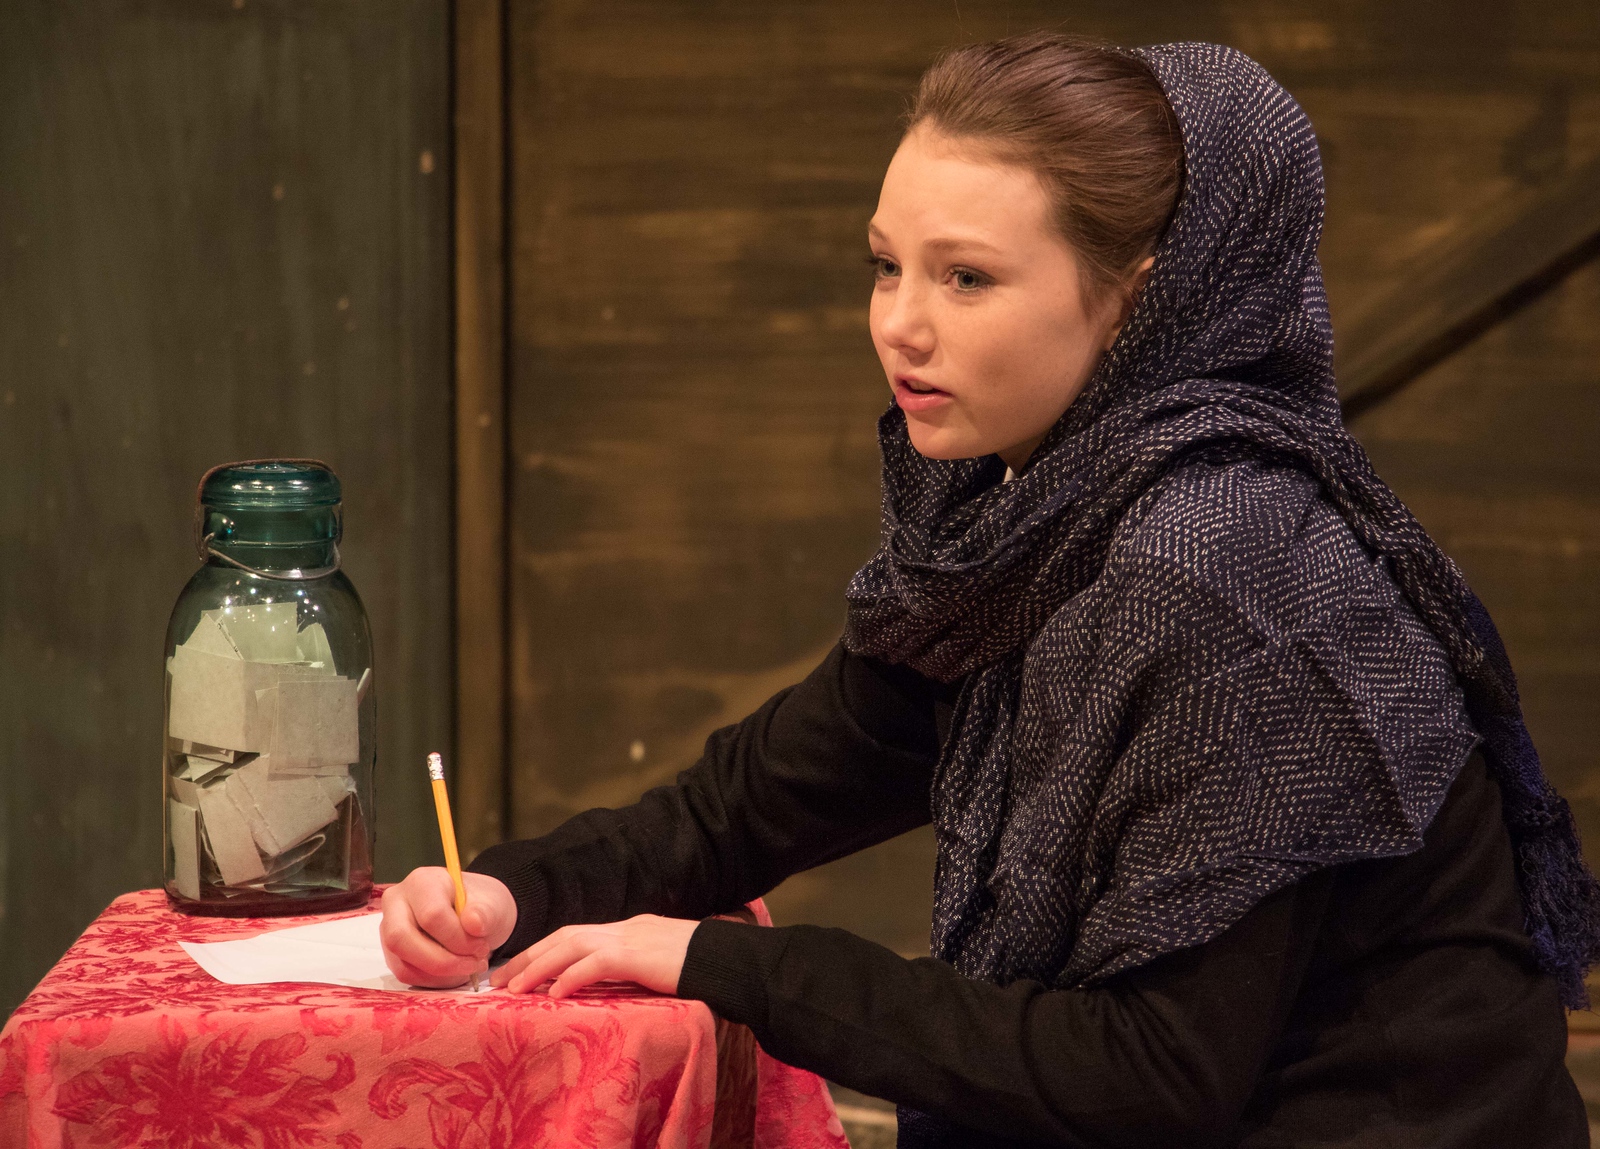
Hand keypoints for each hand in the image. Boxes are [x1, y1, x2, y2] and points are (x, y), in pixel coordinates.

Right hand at [380, 867, 517, 987]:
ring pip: (403, 963)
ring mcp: (389, 929)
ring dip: (441, 975)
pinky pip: (406, 975)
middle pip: (401, 939)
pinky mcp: (392, 953)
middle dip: (442, 961)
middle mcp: (397, 903)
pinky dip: (435, 981)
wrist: (475, 917)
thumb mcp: (493, 904)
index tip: (481, 947)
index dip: (457, 938)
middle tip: (473, 964)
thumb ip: (485, 913)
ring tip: (469, 967)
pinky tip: (457, 972)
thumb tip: (473, 923)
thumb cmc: (481, 906)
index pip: (431, 915)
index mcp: (422, 881)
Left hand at [491, 914, 698, 997]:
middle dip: (529, 956)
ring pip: (571, 945)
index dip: (543, 951)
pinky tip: (554, 993)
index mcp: (628, 930)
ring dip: (539, 966)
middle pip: (564, 935)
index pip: (575, 935)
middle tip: (499, 980)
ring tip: (515, 988)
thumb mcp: (659, 964)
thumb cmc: (701, 967)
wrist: (728, 960)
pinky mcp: (638, 955)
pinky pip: (596, 963)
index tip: (518, 970)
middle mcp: (624, 928)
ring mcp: (630, 938)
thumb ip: (634, 967)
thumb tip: (608, 984)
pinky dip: (571, 976)